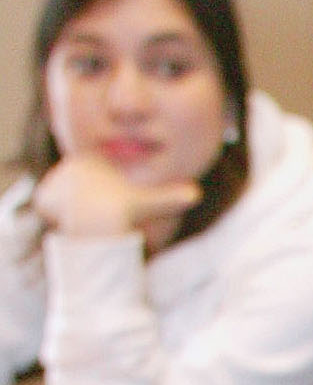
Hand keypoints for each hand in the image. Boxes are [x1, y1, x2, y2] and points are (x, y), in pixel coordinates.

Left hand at [31, 155, 198, 239]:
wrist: (97, 218)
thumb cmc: (125, 209)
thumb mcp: (154, 202)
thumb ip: (174, 197)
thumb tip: (196, 194)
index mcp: (92, 160)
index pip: (100, 185)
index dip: (111, 202)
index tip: (116, 210)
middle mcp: (69, 166)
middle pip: (84, 195)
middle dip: (92, 209)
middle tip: (103, 219)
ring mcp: (55, 181)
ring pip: (69, 205)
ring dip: (78, 216)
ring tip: (89, 222)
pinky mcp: (44, 197)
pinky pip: (54, 213)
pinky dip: (62, 222)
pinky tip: (71, 224)